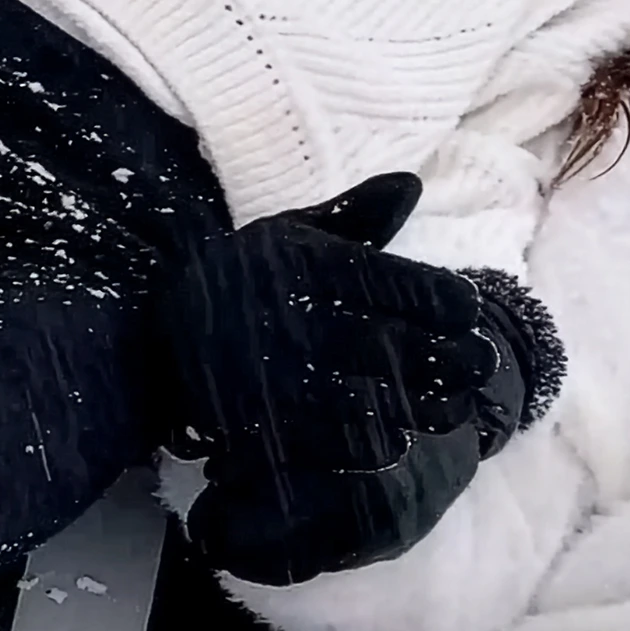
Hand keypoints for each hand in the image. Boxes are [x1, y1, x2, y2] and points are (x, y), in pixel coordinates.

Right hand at [154, 176, 556, 584]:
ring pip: (372, 395)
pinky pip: (326, 437)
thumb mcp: (287, 235)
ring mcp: (281, 372)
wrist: (149, 327)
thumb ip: (352, 216)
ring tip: (453, 411)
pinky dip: (367, 443)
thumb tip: (412, 187)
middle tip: (480, 370)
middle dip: (448, 360)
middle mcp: (301, 316)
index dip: (444, 304)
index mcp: (313, 266)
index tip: (469, 316)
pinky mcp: (261, 418)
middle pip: (397, 344)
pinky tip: (395, 442)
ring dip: (422, 406)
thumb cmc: (237, 277)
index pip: (400, 285)